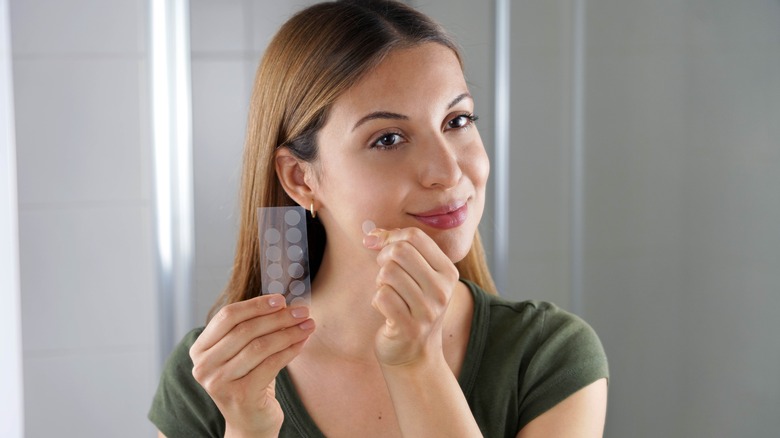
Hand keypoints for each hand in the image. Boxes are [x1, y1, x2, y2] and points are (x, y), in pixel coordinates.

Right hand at [189, 294, 314, 436]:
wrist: (250, 423)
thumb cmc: (249, 380)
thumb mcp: (242, 352)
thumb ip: (252, 328)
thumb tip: (282, 302)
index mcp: (200, 349)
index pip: (227, 316)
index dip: (256, 305)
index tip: (281, 299)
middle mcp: (203, 366)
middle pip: (245, 330)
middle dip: (278, 317)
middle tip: (302, 310)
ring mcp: (219, 382)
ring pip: (259, 346)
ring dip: (288, 332)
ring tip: (308, 324)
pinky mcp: (240, 395)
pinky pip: (271, 364)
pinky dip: (290, 350)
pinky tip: (302, 342)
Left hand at [363, 227, 459, 367]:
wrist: (415, 355)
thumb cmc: (412, 308)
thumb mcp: (417, 276)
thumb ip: (400, 250)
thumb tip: (372, 234)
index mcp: (447, 272)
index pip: (415, 236)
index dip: (390, 236)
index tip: (378, 245)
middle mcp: (442, 290)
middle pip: (400, 251)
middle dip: (383, 258)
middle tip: (384, 274)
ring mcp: (428, 310)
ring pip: (388, 273)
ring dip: (380, 282)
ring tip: (388, 294)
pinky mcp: (410, 327)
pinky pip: (381, 296)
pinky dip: (376, 300)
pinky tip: (386, 310)